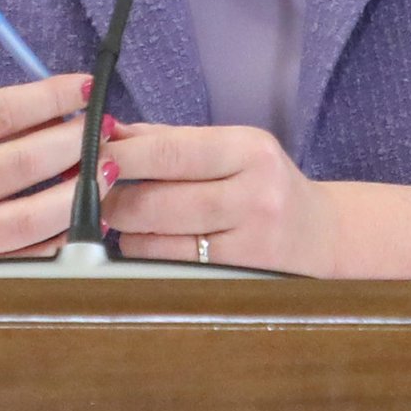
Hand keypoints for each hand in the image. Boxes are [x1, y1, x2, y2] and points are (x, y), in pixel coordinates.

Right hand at [0, 71, 111, 275]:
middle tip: (104, 124)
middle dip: (75, 140)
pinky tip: (80, 213)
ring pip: (29, 217)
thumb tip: (43, 109)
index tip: (83, 85)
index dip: (49, 98)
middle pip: (22, 164)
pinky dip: (56, 235)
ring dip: (78, 191)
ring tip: (106, 166)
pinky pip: (18, 255)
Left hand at [100, 121, 337, 276]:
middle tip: (90, 193)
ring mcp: (248, 240)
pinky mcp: (240, 277)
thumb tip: (113, 132)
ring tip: (116, 218)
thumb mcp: (233, 150)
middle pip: (158, 198)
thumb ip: (173, 140)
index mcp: (249, 149)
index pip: (169, 150)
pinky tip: (141, 242)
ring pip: (159, 237)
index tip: (87, 154)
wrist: (323, 237)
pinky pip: (173, 265)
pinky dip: (146, 253)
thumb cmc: (266, 185)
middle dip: (113, 196)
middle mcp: (252, 193)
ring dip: (125, 229)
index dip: (122, 155)